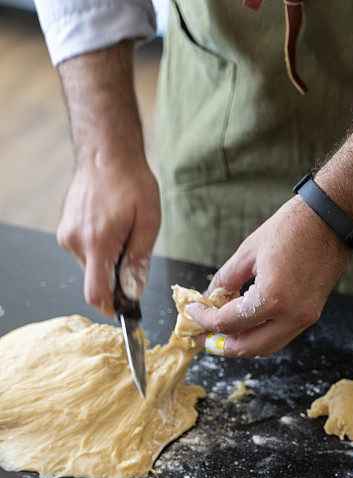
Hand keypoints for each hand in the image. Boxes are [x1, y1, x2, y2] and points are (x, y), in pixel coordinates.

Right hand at [57, 153, 160, 315]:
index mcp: (97, 242)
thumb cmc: (131, 182)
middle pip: (96, 280)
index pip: (96, 292)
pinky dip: (100, 250)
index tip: (124, 309)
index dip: (111, 307)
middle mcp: (75, 241)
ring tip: (123, 233)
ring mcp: (67, 235)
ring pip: (91, 267)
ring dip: (108, 261)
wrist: (106, 154)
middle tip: (133, 251)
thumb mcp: (148, 221)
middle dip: (116, 277)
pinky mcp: (65, 229)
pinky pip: (85, 252)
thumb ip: (139, 261)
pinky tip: (111, 228)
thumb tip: (133, 293)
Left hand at [188, 196, 350, 356]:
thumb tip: (208, 297)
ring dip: (241, 344)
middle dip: (221, 345)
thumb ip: (225, 279)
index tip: (193, 313)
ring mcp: (304, 319)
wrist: (332, 220)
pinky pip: (280, 337)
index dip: (205, 321)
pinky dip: (259, 335)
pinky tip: (245, 323)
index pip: (229, 323)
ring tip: (222, 332)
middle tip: (202, 336)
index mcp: (272, 299)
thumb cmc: (291, 229)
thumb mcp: (248, 252)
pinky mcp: (311, 315)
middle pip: (247, 348)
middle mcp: (291, 316)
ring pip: (265, 348)